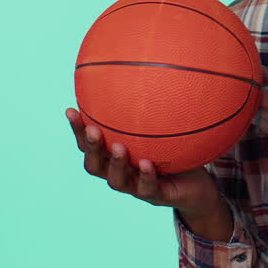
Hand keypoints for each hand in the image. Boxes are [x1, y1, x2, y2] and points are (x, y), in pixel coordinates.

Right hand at [66, 107, 232, 240]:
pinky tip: (147, 164)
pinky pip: (148, 189)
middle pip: (94, 164)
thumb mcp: (165, 129)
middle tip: (92, 130)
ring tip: (118, 148)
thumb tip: (150, 70)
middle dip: (90, 147)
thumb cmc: (176, 154)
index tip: (70, 109)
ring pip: (117, 180)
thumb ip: (154, 108)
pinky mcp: (156, 197)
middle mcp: (121, 172)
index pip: (89, 144)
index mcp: (115, 157)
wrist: (197, 188)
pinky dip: (146, 177)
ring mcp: (136, 187)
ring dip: (115, 164)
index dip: (77, 130)